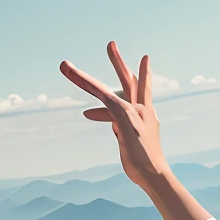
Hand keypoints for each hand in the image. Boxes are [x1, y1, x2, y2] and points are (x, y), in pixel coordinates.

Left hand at [59, 43, 169, 189]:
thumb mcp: (131, 143)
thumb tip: (112, 124)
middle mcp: (142, 109)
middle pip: (130, 80)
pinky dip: (87, 86)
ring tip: (64, 66)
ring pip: (104, 89)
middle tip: (111, 44)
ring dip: (81, 78)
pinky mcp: (124, 118)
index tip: (142, 60)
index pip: (142, 90)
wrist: (155, 175)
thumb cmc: (144, 164)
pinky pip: (102, 97)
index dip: (142, 75)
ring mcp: (133, 112)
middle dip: (119, 62)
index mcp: (146, 114)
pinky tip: (73, 77)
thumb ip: (121, 128)